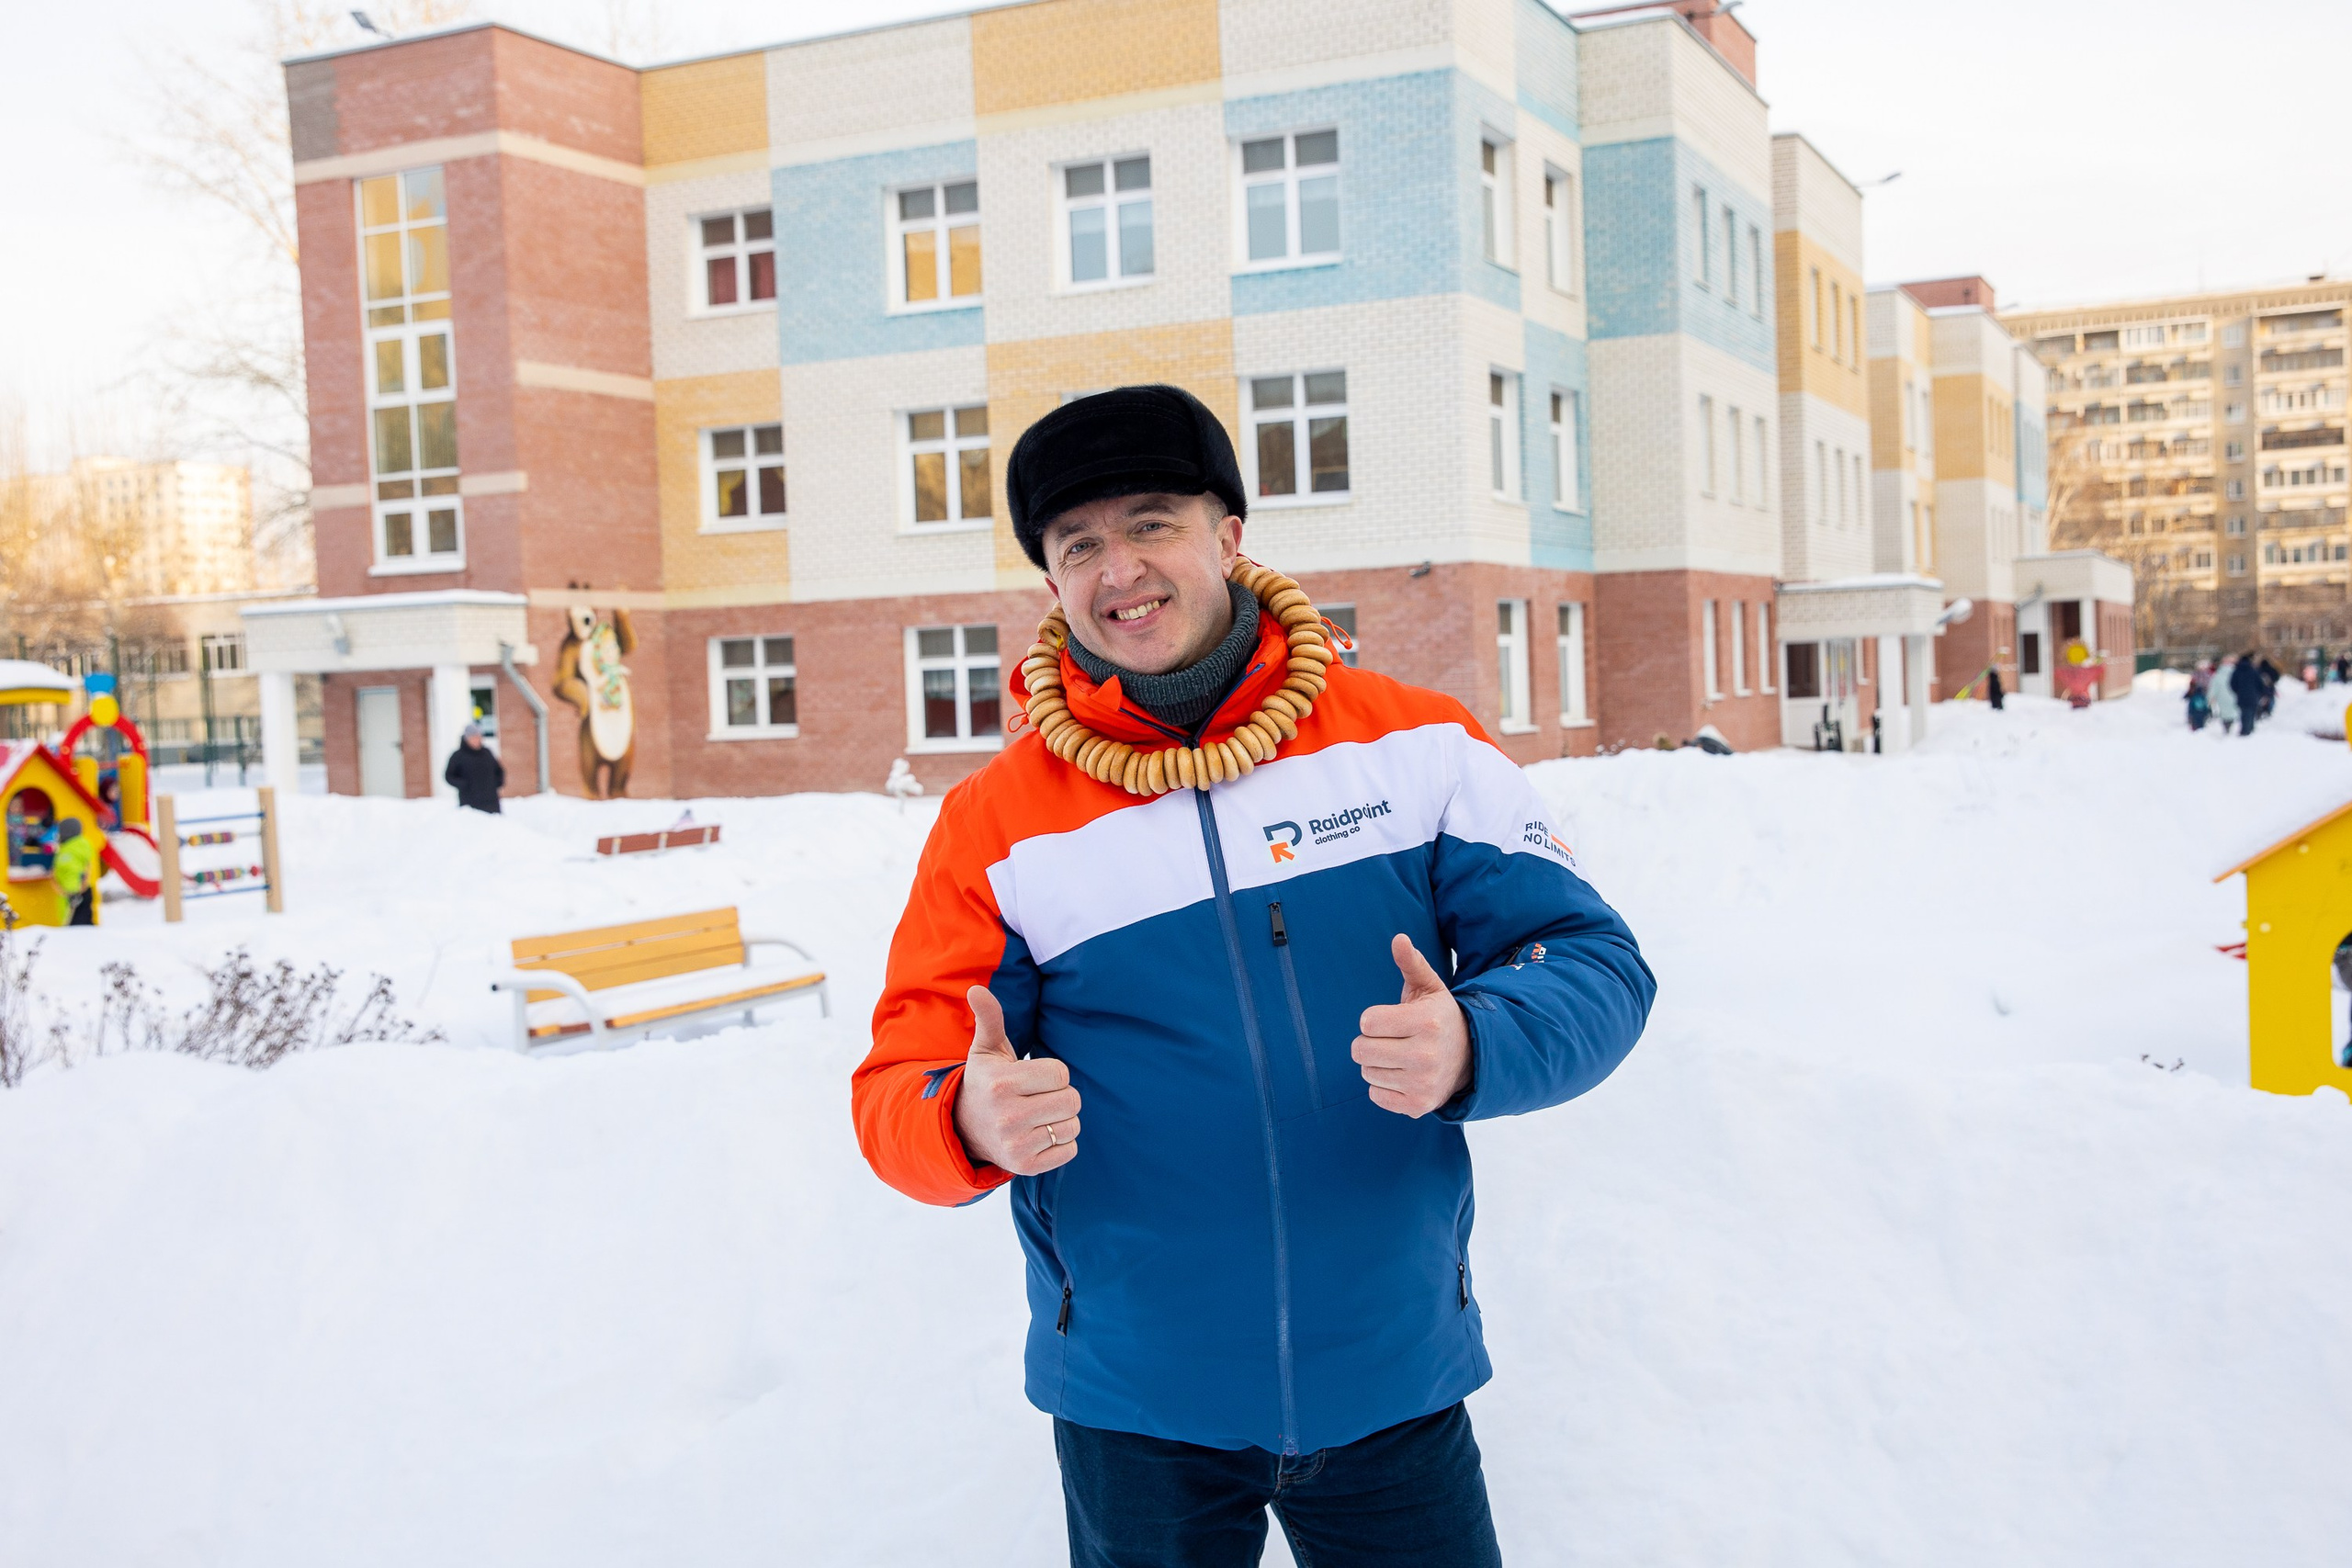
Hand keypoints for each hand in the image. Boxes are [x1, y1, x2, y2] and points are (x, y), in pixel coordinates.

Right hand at [952, 985, 1080, 1174]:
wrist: (964, 1129)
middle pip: (1072, 1100)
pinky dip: (1061, 1142)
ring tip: (1038, 1116)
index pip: (1061, 1074)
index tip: (1032, 1077)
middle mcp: (1008, 1117)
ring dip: (1062, 1119)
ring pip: (1073, 1126)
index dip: (1052, 1073)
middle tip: (1038, 1097)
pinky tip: (1039, 1135)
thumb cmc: (986, 1082)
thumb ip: (989, 1018)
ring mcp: (1017, 1145)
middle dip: (1061, 1095)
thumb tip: (976, 988)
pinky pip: (1070, 1150)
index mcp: (1002, 1084)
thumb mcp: (985, 1050)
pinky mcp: (1026, 1167)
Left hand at [1352, 935, 1471, 1118]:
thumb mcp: (1430, 988)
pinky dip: (1383, 1086)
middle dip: (1371, 1042)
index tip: (1391, 1020)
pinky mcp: (1418, 1105)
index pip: (1366, 1022)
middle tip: (1392, 1039)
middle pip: (1360, 1050)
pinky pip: (1375, 1095)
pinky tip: (1403, 1075)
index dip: (1373, 1019)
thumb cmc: (1439, 1018)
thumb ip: (1411, 963)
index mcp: (1426, 1022)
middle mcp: (1425, 1055)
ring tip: (1400, 1057)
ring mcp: (1422, 1083)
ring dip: (1377, 1064)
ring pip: (1366, 1072)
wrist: (1471, 1057)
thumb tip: (1398, 938)